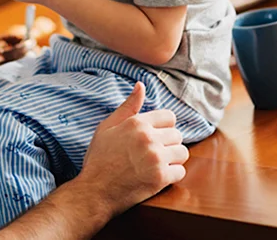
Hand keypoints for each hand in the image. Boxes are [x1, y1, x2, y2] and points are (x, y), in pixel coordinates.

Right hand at [74, 82, 188, 215]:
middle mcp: (148, 138)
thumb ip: (128, 106)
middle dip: (168, 144)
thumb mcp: (107, 127)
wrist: (94, 191)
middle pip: (177, 135)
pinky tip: (158, 177)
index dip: (164, 128)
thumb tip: (141, 85)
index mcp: (137, 123)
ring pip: (182, 153)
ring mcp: (156, 158)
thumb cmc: (99, 158)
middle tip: (153, 154)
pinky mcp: (160, 178)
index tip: (155, 138)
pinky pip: (181, 171)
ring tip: (157, 164)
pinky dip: (172, 175)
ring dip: (173, 159)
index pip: (170, 117)